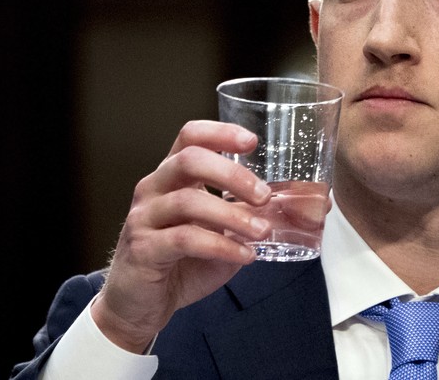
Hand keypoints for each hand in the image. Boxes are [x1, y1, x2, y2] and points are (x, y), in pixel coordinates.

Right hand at [91, 120, 271, 352]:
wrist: (140, 306)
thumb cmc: (182, 262)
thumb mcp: (219, 231)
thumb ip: (246, 214)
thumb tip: (298, 206)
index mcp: (173, 176)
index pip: (190, 136)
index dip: (220, 132)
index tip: (252, 142)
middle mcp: (154, 188)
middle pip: (189, 160)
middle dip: (232, 174)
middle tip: (264, 196)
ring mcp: (144, 217)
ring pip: (188, 201)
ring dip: (233, 215)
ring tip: (262, 231)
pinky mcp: (143, 249)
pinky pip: (184, 239)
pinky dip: (221, 245)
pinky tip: (244, 255)